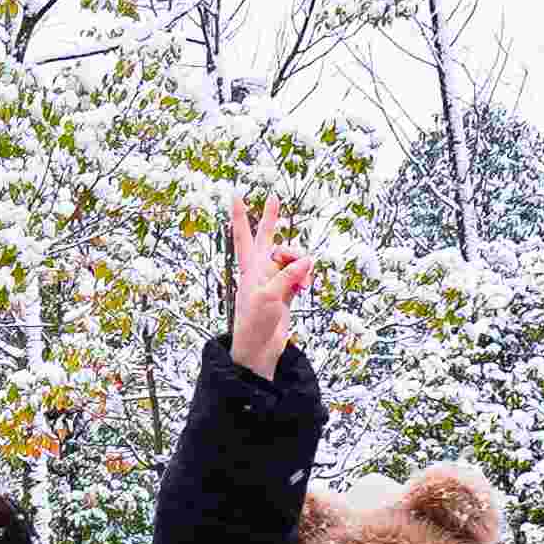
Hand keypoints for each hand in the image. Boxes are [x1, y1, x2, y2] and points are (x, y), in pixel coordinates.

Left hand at [227, 193, 314, 380]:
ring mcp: (274, 278)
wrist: (259, 348)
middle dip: (271, 218)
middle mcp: (261, 269)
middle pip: (267, 237)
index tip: (235, 195)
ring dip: (302, 266)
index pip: (243, 236)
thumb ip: (288, 275)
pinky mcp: (286, 290)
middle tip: (273, 197)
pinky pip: (300, 273)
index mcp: (250, 268)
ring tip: (304, 283)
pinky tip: (305, 287)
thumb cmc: (255, 322)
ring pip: (292, 257)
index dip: (240, 216)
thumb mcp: (269, 296)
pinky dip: (305, 277)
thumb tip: (308, 260)